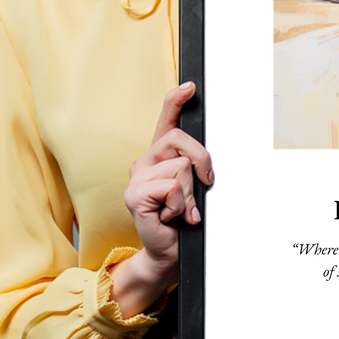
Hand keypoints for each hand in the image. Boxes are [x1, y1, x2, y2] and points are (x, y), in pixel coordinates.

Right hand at [109, 82, 213, 316]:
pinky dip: (180, 205)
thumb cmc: (183, 218)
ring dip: (190, 193)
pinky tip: (171, 216)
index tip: (190, 86)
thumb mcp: (194, 186)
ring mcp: (137, 177)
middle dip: (202, 162)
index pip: (166, 120)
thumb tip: (205, 159)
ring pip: (181, 167)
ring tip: (181, 209)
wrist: (169, 251)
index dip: (176, 100)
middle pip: (181, 140)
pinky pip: (171, 187)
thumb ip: (195, 167)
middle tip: (203, 186)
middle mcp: (145, 161)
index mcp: (160, 155)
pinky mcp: (134, 195)